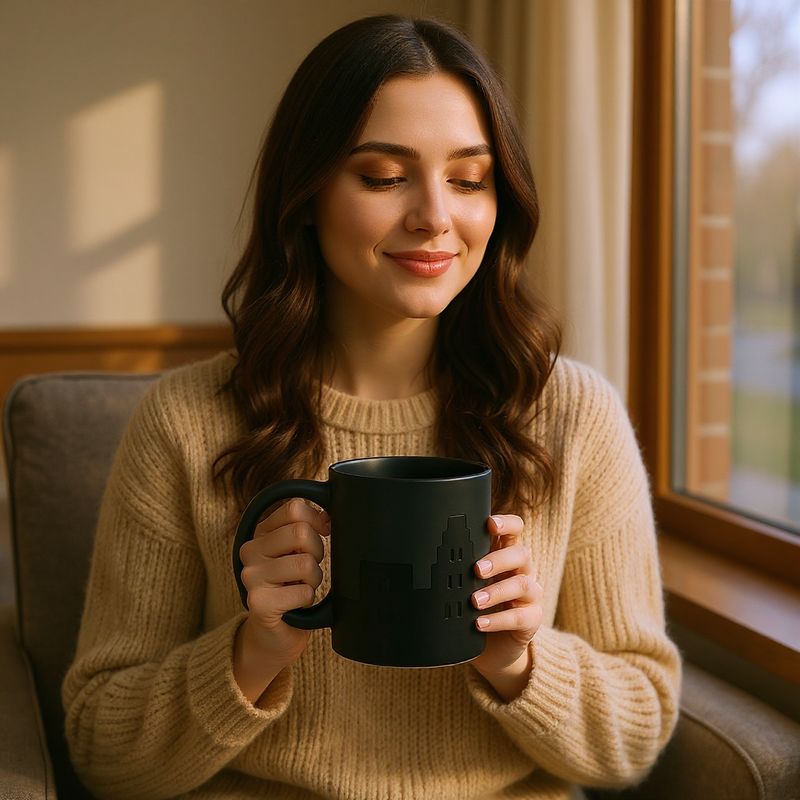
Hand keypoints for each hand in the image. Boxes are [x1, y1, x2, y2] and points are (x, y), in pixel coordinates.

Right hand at [233, 499, 329, 702]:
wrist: (275, 635)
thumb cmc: (290, 589)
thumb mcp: (298, 552)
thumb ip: (307, 529)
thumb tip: (328, 516)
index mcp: (261, 533)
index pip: (294, 508)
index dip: (317, 520)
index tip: (321, 535)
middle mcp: (250, 550)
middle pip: (301, 532)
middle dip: (318, 552)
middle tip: (308, 569)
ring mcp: (251, 576)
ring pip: (305, 563)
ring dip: (314, 579)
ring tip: (302, 587)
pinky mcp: (258, 603)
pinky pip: (303, 592)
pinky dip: (308, 598)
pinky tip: (297, 604)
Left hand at [470, 514, 543, 701]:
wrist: (491, 649)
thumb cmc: (473, 608)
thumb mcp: (465, 584)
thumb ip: (455, 568)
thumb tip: (418, 556)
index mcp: (506, 557)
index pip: (515, 531)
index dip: (507, 523)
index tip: (490, 523)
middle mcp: (522, 572)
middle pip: (521, 554)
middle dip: (498, 559)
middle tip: (476, 569)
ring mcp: (530, 596)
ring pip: (523, 584)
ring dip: (496, 591)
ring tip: (474, 601)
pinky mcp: (532, 621)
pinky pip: (520, 617)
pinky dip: (498, 620)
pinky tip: (480, 623)